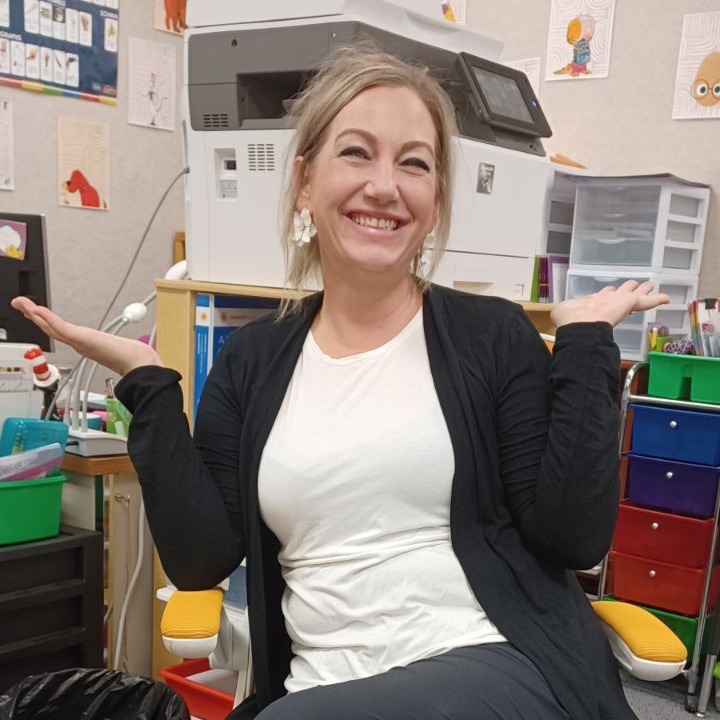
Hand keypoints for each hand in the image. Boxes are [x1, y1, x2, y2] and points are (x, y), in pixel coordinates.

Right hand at [11, 296, 162, 375]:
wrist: (136, 363)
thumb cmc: (129, 356)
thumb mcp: (113, 346)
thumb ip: (109, 344)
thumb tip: (118, 344)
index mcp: (84, 344)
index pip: (59, 331)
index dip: (45, 322)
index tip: (34, 312)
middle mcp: (78, 344)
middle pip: (50, 328)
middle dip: (33, 315)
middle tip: (19, 303)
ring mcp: (78, 342)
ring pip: (51, 327)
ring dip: (35, 314)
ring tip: (21, 304)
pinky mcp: (81, 340)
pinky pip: (61, 327)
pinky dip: (49, 318)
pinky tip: (38, 310)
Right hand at [550, 280, 670, 328]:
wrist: (578, 322)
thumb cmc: (570, 320)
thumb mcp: (563, 316)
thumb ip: (564, 316)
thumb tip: (557, 319)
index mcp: (591, 303)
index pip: (602, 296)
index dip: (607, 295)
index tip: (610, 292)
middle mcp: (606, 298)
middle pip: (619, 290)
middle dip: (626, 287)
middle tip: (633, 284)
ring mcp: (619, 299)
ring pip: (634, 292)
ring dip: (642, 289)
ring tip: (649, 285)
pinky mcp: (630, 301)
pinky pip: (646, 300)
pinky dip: (656, 299)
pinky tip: (666, 298)